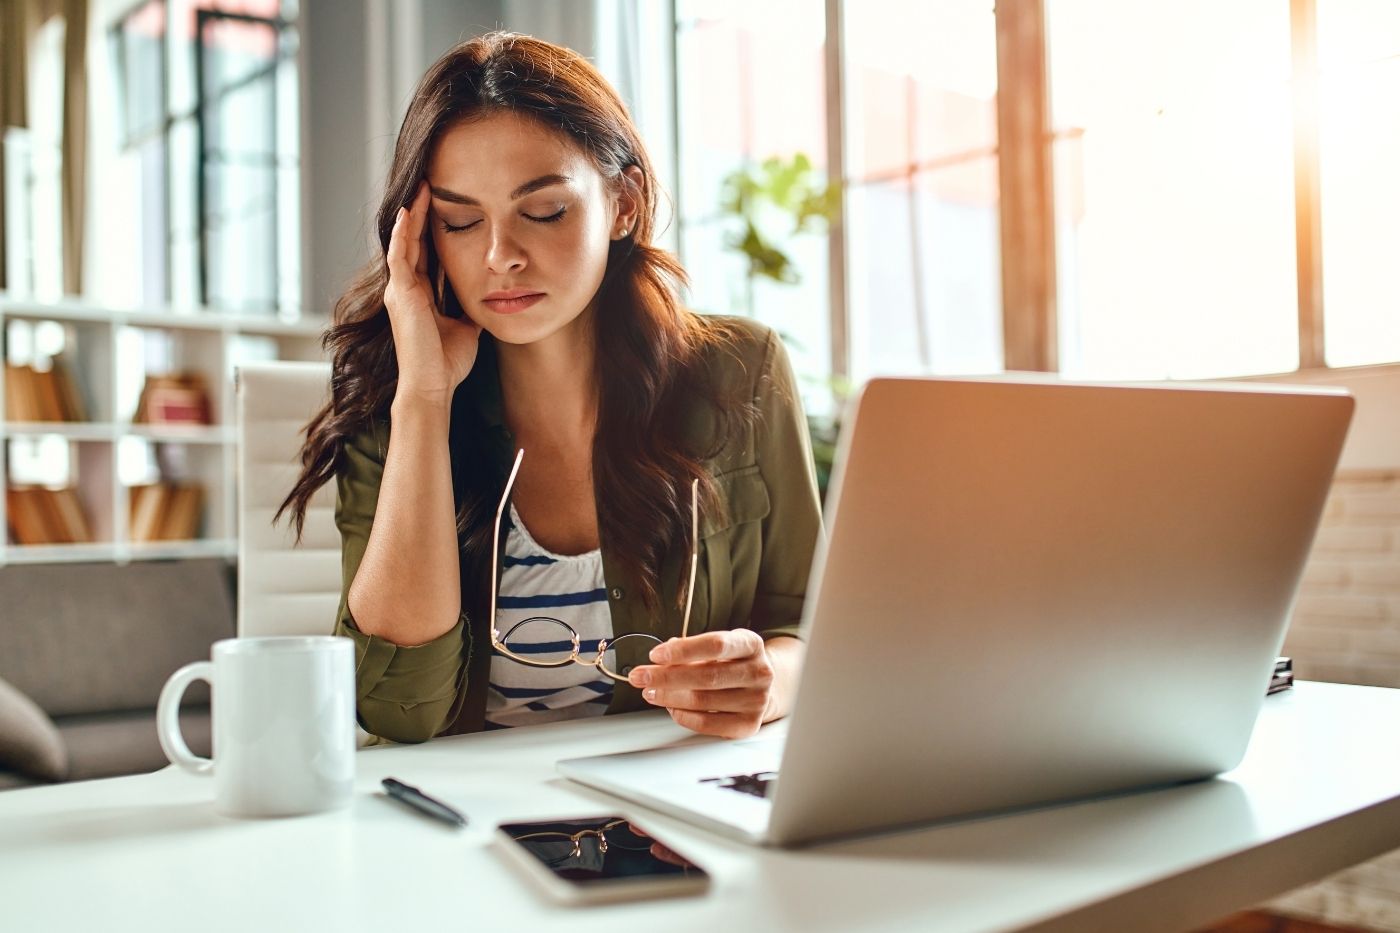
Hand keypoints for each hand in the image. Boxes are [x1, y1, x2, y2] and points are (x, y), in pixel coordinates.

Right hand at [384, 180, 480, 408]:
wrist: (432, 386)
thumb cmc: (446, 363)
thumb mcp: (465, 327)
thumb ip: (470, 309)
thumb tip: (489, 298)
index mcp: (420, 295)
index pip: (425, 253)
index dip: (432, 229)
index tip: (444, 204)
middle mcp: (405, 289)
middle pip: (412, 241)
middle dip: (420, 212)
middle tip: (430, 183)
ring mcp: (400, 290)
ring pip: (403, 241)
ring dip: (411, 214)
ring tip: (422, 187)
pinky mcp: (400, 294)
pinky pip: (399, 255)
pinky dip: (402, 233)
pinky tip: (407, 212)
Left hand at [628, 630, 775, 738]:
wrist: (763, 687)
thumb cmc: (733, 663)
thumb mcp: (719, 647)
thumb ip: (691, 650)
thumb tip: (661, 659)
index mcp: (751, 644)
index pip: (715, 645)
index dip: (683, 650)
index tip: (655, 655)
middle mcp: (759, 672)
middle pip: (707, 676)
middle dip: (666, 677)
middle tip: (641, 677)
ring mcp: (756, 700)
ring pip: (703, 701)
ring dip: (669, 697)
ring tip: (650, 692)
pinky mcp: (749, 724)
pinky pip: (707, 724)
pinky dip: (683, 716)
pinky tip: (671, 707)